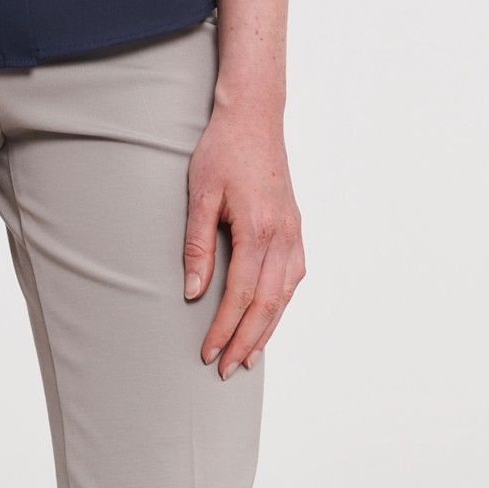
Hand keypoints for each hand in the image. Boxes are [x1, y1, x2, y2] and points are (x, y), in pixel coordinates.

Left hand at [182, 107, 304, 377]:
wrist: (254, 118)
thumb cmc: (223, 151)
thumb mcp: (200, 194)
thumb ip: (197, 245)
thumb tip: (192, 292)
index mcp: (257, 229)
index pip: (240, 294)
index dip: (224, 328)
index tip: (207, 352)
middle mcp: (283, 236)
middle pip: (266, 304)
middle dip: (244, 340)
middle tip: (224, 369)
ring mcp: (294, 233)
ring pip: (283, 296)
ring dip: (266, 330)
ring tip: (246, 357)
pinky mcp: (296, 228)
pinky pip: (293, 278)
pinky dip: (281, 304)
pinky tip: (269, 318)